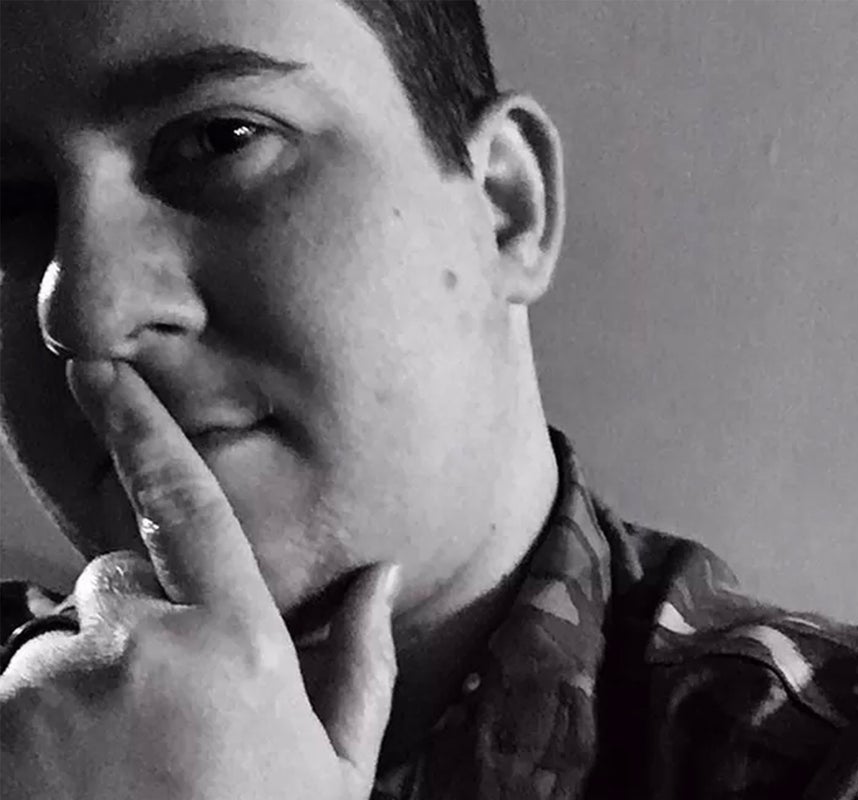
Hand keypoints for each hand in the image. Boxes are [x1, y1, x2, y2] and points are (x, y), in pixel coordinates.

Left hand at [0, 361, 400, 799]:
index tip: (98, 368)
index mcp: (239, 643)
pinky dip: (27, 730)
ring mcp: (54, 691)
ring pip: (51, 646)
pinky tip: (78, 785)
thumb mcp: (334, 765)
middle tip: (160, 716)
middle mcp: (144, 647)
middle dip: (129, 626)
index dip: (140, 424)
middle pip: (110, 582)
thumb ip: (355, 660)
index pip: (186, 503)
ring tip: (119, 770)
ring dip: (74, 687)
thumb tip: (381, 577)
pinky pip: (8, 696)